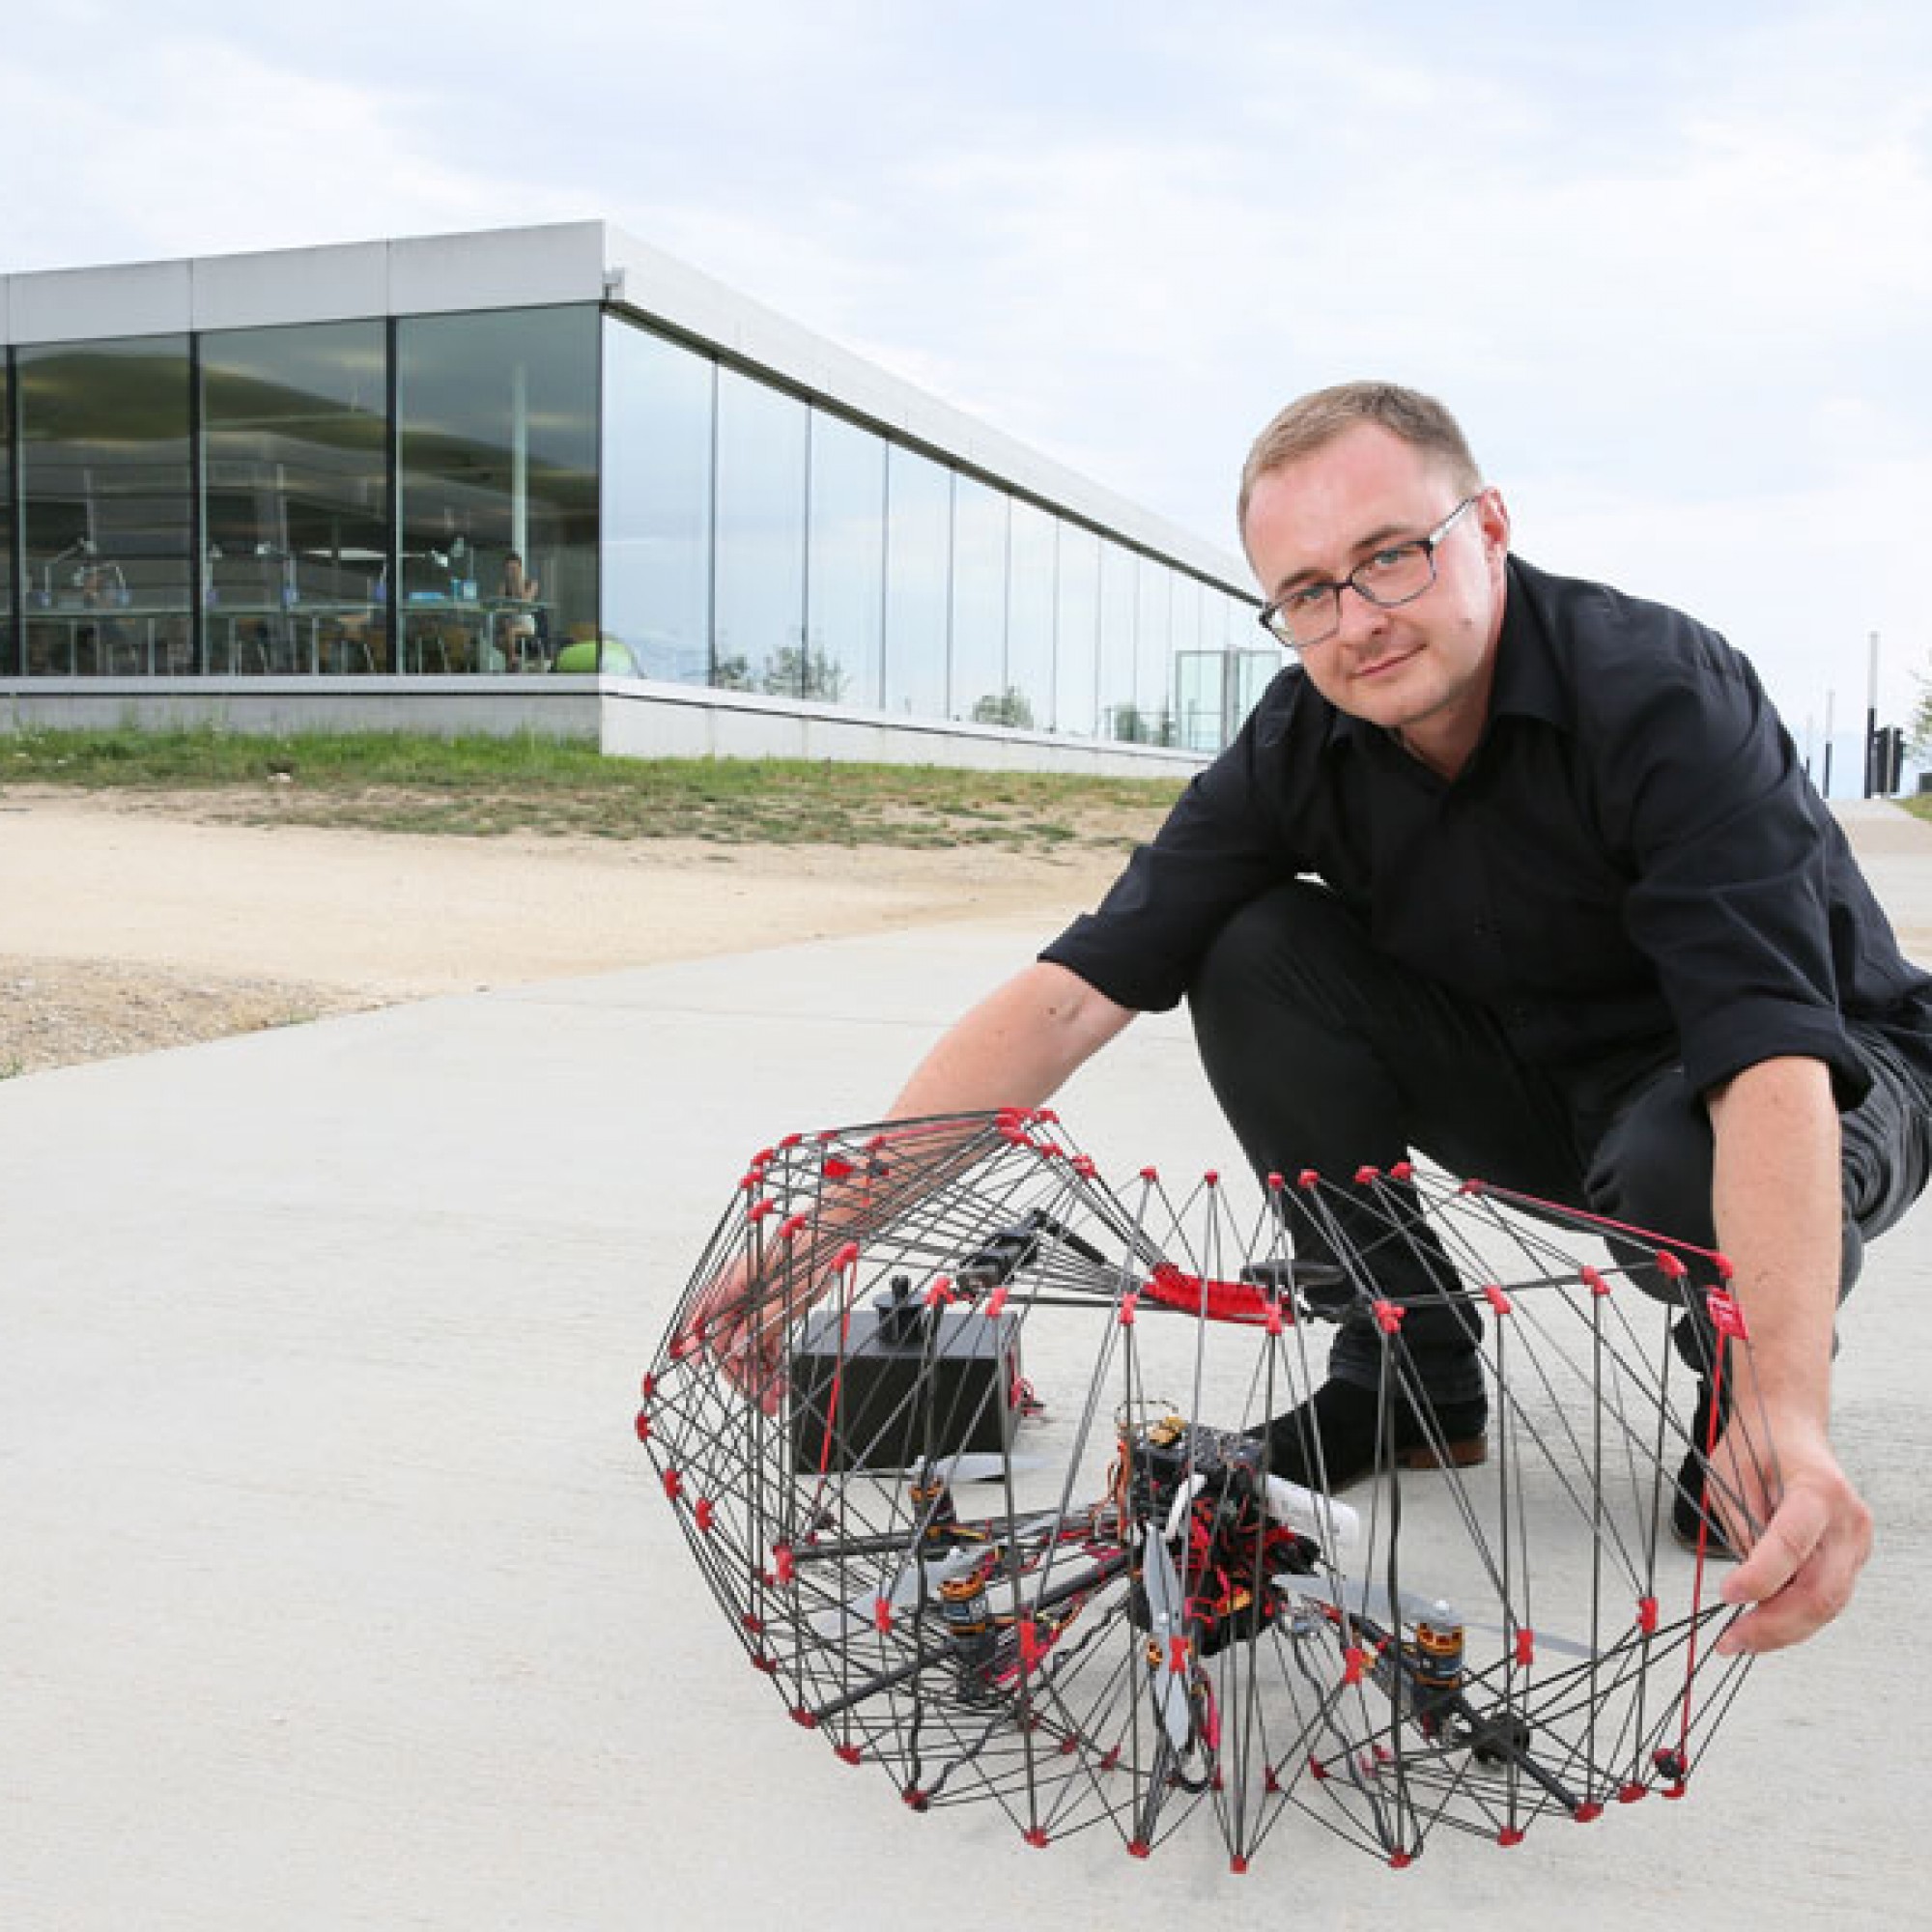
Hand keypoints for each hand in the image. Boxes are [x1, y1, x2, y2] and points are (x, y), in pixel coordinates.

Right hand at [673, 1240, 850, 1415]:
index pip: (704, 1315)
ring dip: (758, 1374)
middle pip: (727, 1340)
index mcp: (734, 1281)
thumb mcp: (789, 1293)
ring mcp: (754, 1303)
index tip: (699, 1364)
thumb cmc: (811, 1252)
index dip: (696, 1341)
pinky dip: (770, 1362)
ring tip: (774, 1397)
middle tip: (757, 1398)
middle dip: (740, 1373)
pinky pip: (763, 1341)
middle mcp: (739, 1294)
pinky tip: (780, 1380)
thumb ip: (762, 1321)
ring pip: (746, 1346)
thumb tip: (740, 1348)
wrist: (832, 1239)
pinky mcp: (770, 1310)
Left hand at [1713, 1410, 1871, 1654]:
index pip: (1792, 1545)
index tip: (1726, 1595)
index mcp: (1818, 1489)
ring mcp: (1857, 1542)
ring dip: (1783, 1630)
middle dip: (1773, 1624)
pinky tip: (1764, 1624)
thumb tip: (1746, 1585)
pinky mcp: (1852, 1557)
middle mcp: (1848, 1520)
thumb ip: (1742, 1527)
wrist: (1790, 1427)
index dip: (1759, 1577)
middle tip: (1730, 1641)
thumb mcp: (1729, 1474)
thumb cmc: (1759, 1444)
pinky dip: (1795, 1617)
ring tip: (1740, 1640)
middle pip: (1820, 1591)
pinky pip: (1827, 1597)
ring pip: (1828, 1605)